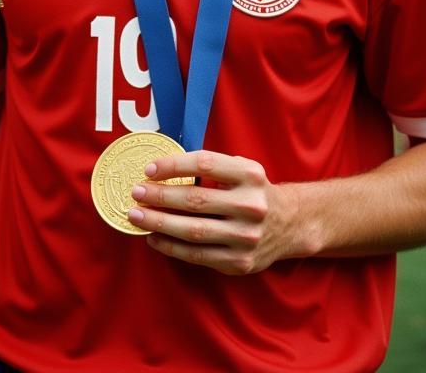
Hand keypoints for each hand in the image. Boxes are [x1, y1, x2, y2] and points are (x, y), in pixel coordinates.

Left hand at [126, 150, 292, 274]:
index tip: (149, 169)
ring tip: (136, 216)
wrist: (290, 224)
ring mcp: (246, 237)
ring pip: (193, 231)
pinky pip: (198, 256)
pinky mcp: (240, 262)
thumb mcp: (242, 169)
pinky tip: (153, 238)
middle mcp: (250, 205)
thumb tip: (162, 169)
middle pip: (195, 200)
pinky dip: (171, 247)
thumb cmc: (253, 191)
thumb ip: (212, 166)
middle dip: (160, 196)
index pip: (205, 164)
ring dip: (159, 223)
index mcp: (249, 175)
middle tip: (135, 192)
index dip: (174, 165)